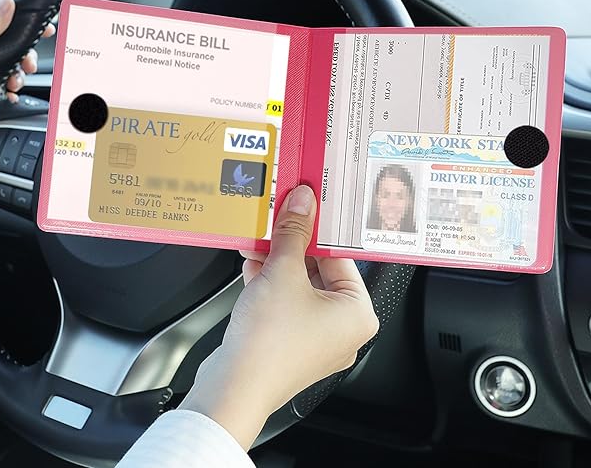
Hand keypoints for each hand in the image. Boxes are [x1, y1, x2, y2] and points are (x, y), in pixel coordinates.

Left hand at [0, 0, 54, 134]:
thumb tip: (7, 1)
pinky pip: (2, 89)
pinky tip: (10, 97)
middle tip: (27, 68)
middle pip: (11, 50)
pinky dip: (10, 94)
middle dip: (23, 60)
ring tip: (13, 86)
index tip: (45, 31)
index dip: (25, 29)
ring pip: (8, 70)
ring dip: (17, 79)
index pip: (4, 26)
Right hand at [179, 185, 378, 449]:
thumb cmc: (269, 342)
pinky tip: (251, 264)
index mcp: (358, 313)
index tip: (304, 207)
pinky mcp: (290, 343)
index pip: (341, 256)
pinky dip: (269, 283)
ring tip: (258, 240)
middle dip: (291, 245)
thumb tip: (303, 203)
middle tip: (278, 219)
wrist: (233, 388)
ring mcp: (316, 339)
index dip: (318, 229)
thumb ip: (294, 232)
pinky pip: (285, 303)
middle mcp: (342, 329)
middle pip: (319, 270)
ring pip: (298, 286)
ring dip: (276, 262)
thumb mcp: (283, 272)